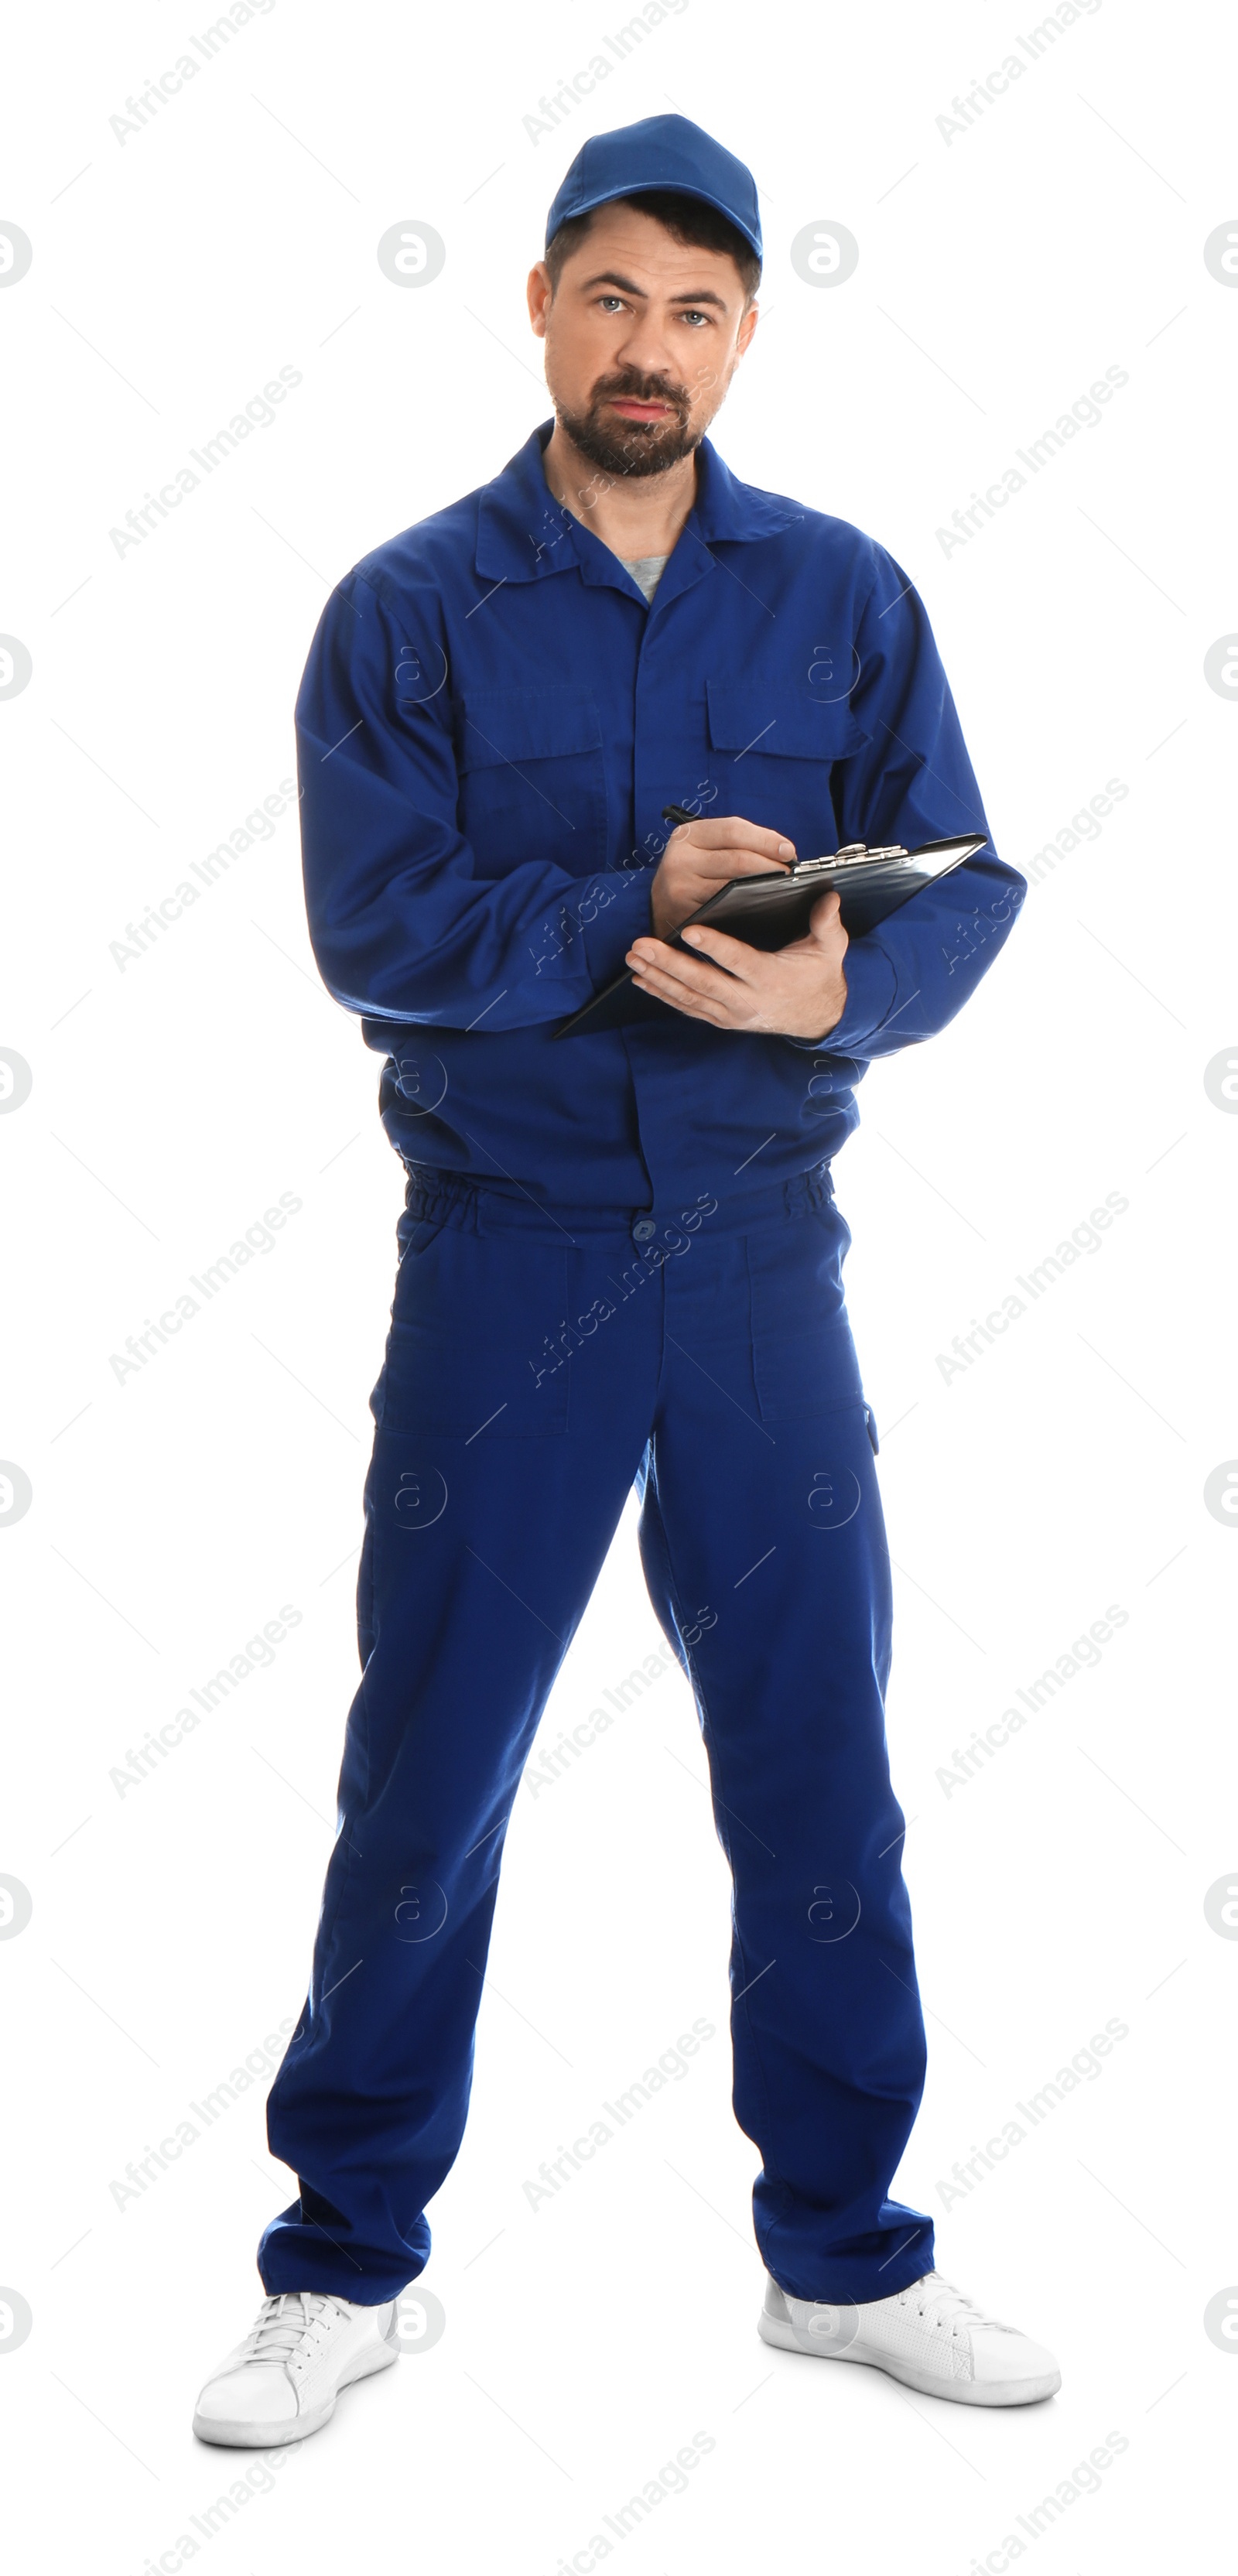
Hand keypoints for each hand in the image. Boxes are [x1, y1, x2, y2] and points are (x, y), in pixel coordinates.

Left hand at [626, 888, 848, 1039]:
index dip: (713, 946)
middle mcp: (746, 1000)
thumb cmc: (819, 973)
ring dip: (657, 977)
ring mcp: (730, 1013)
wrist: (818, 1016)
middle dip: (668, 963)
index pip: (738, 960)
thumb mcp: (830, 948)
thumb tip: (829, 897)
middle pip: (701, 982)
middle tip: (642, 944)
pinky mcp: (721, 1019)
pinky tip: (641, 979)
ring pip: (688, 996)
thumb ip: (827, 923)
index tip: (689, 929)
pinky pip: (687, 1007)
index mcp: (770, 978)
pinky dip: (662, 994)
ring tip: (634, 957)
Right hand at [649, 812, 794, 939]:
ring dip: (765, 886)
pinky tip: (763, 903)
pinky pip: (726, 908)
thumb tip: (782, 850)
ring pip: (734, 885)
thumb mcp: (702, 848)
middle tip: (790, 872)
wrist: (657, 907)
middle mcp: (679, 859)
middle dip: (770, 865)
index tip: (788, 850)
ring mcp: (680, 889)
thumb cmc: (692, 873)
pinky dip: (749, 904)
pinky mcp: (686, 914)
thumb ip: (734, 842)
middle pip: (738, 859)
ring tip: (782, 886)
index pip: (733, 830)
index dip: (765, 839)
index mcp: (687, 835)